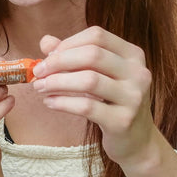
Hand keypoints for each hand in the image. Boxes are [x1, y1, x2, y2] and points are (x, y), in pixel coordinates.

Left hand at [32, 26, 155, 165]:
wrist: (135, 140)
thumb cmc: (111, 103)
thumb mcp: (97, 75)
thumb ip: (73, 56)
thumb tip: (45, 41)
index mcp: (132, 55)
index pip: (97, 36)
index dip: (68, 43)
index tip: (48, 56)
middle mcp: (138, 73)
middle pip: (92, 55)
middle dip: (58, 62)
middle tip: (38, 72)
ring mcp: (133, 97)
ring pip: (89, 80)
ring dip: (57, 82)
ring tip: (40, 87)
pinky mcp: (123, 121)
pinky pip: (86, 107)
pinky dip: (62, 103)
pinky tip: (49, 102)